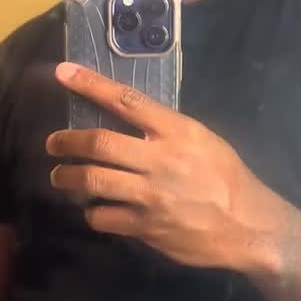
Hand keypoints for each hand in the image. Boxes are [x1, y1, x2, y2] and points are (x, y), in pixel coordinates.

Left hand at [46, 62, 284, 271]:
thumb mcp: (204, 141)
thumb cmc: (227, 178)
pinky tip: (95, 209)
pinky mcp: (145, 226)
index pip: (126, 101)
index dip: (91, 85)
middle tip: (53, 143)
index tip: (63, 73)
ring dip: (68, 177)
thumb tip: (129, 120)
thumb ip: (167, 130)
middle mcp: (160, 160)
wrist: (247, 227)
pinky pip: (103, 216)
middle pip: (99, 143)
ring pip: (92, 180)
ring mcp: (150, 195)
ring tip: (61, 176)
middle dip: (67, 141)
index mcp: (177, 132)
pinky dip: (92, 211)